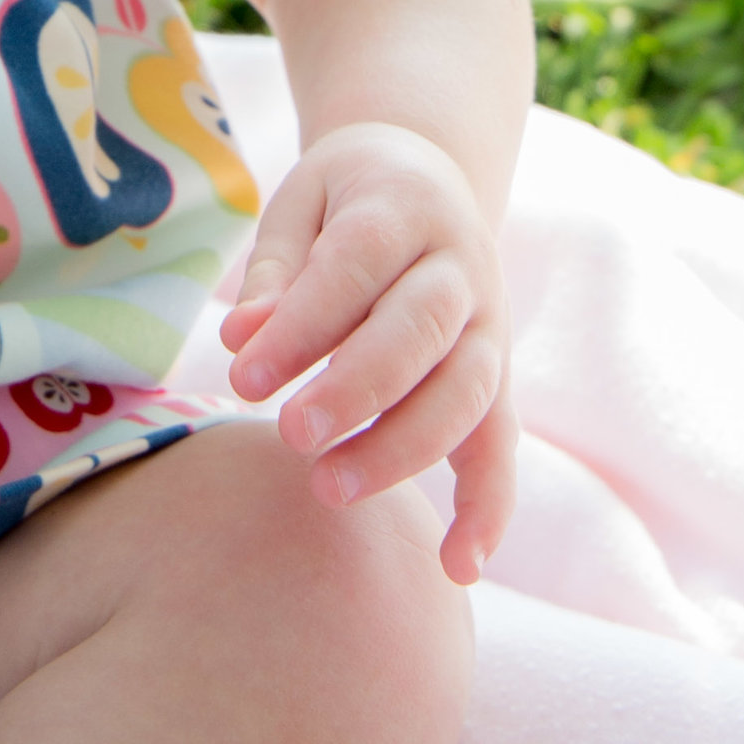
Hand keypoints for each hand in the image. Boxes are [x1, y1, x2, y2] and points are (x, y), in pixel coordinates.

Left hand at [220, 122, 515, 585]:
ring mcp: (490, 326)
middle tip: (289, 435)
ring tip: (328, 488)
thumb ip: (274, 273)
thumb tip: (240, 339)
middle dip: (356, 391)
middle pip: (419, 333)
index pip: (355, 268)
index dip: (302, 325)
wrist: (430, 177)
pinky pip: (503, 446)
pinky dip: (488, 508)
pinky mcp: (500, 378)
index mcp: (404, 207)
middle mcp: (462, 266)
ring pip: (465, 395)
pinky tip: (458, 566)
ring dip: (403, 450)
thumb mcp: (300, 207)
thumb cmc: (345, 201)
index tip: (243, 376)